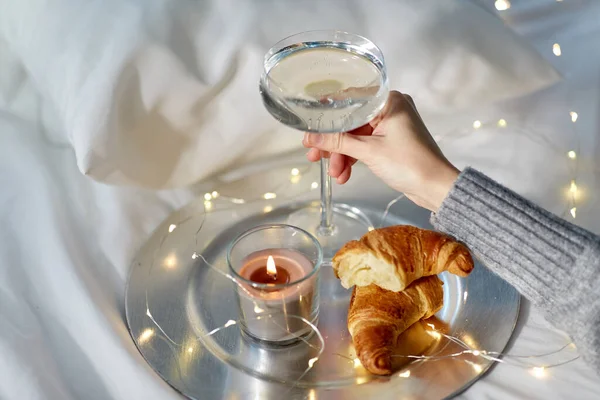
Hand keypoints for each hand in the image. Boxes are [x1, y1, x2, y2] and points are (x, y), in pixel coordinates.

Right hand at [302, 91, 459, 211]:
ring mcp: (391, 125)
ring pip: (356, 136)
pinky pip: (365, 145)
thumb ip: (337, 142)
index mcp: (389, 101)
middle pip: (351, 122)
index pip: (350, 100)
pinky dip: (354, 158)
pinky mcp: (391, 140)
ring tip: (334, 173)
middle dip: (334, 143)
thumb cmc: (411, 164)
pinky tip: (344, 173)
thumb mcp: (368, 152)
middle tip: (315, 156)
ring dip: (343, 155)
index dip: (327, 116)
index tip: (310, 127)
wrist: (435, 187)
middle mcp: (391, 108)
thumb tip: (311, 137)